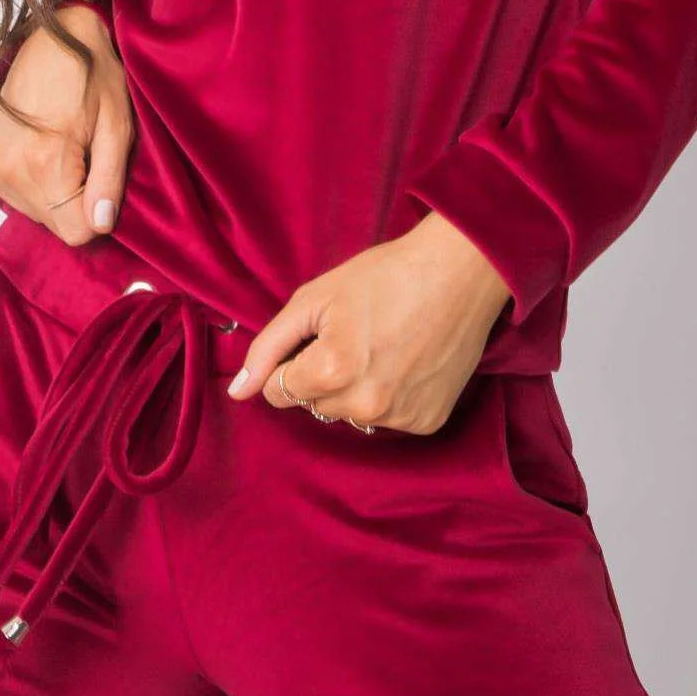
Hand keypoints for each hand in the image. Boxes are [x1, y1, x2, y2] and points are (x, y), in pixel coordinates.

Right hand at [0, 4, 135, 246]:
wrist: (53, 37)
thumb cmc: (94, 72)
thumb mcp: (117, 125)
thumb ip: (109, 180)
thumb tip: (101, 224)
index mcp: (44, 163)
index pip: (76, 232)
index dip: (99, 213)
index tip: (105, 177)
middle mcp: (9, 171)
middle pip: (57, 224)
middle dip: (80, 200)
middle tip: (89, 154)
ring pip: (40, 213)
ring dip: (60, 192)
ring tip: (70, 147)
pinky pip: (22, 197)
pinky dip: (41, 184)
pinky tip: (51, 149)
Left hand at [226, 211, 514, 429]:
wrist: (458, 273)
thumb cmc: (384, 276)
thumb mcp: (314, 298)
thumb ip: (269, 347)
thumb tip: (237, 392)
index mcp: (332, 371)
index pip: (279, 390)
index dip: (292, 359)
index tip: (319, 334)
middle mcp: (367, 404)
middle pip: (313, 405)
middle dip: (320, 375)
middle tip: (354, 335)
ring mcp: (401, 417)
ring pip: (348, 415)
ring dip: (353, 390)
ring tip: (380, 347)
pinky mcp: (428, 422)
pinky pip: (386, 419)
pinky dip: (388, 397)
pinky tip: (403, 362)